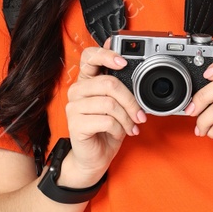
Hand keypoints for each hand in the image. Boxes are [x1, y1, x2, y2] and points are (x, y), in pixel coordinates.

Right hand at [62, 45, 147, 181]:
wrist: (96, 156)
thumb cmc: (107, 129)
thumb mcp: (119, 104)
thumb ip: (122, 86)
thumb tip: (130, 65)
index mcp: (87, 80)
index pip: (89, 56)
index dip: (107, 55)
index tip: (124, 63)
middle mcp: (77, 90)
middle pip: (108, 83)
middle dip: (130, 101)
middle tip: (139, 115)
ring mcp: (73, 107)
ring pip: (109, 104)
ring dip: (126, 118)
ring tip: (130, 126)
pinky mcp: (75, 124)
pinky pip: (106, 121)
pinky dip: (118, 129)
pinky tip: (118, 133)